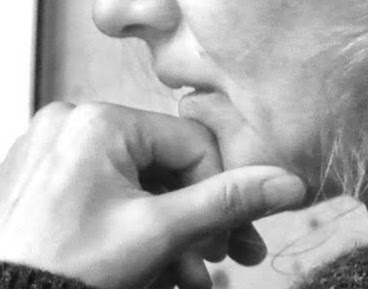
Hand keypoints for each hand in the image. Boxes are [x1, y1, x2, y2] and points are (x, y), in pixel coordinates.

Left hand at [0, 102, 305, 288]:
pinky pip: (113, 190)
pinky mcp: (53, 172)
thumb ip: (228, 201)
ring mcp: (60, 147)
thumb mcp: (159, 234)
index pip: (191, 142)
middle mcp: (76, 122)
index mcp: (99, 121)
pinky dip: (138, 224)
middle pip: (166, 165)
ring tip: (188, 275)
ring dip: (171, 229)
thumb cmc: (67, 273)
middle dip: (197, 217)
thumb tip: (288, 183)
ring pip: (142, 183)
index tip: (230, 237)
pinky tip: (155, 264)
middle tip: (220, 257)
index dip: (219, 189)